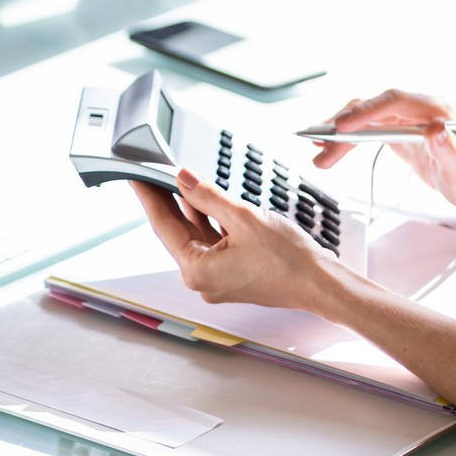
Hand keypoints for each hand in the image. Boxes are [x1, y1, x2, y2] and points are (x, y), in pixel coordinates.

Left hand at [131, 169, 348, 312]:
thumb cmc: (288, 259)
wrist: (320, 283)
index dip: (149, 196)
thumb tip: (182, 178)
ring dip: (188, 209)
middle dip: (166, 200)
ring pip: (194, 235)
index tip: (136, 176)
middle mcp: (202, 279)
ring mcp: (216, 278)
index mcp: (197, 270)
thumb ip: (207, 196)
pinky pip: (211, 242)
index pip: (163, 225)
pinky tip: (203, 201)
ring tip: (176, 180)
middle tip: (152, 172)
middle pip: (176, 231)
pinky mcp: (230, 274)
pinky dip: (207, 221)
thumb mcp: (243, 217)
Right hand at [311, 89, 455, 208]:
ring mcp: (406, 118)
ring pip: (365, 116)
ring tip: (317, 151)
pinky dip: (346, 138)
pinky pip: (366, 128)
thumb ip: (452, 153)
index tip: (344, 126)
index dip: (368, 111)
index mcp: (437, 111)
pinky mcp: (396, 129)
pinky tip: (328, 148)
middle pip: (374, 107)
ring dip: (340, 132)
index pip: (396, 102)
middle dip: (345, 124)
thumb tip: (438, 131)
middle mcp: (419, 109)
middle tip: (320, 143)